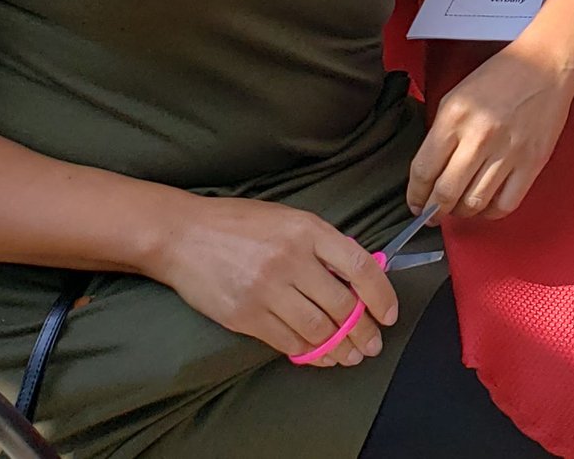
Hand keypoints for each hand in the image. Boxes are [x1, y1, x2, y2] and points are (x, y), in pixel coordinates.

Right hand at [144, 194, 396, 367]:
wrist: (184, 235)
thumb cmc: (240, 224)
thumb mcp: (289, 219)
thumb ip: (322, 244)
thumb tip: (358, 274)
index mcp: (308, 230)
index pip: (359, 266)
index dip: (381, 295)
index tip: (389, 314)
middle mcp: (291, 260)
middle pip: (342, 305)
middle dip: (363, 330)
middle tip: (372, 344)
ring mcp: (267, 289)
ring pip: (317, 329)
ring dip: (339, 348)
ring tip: (350, 356)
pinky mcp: (245, 315)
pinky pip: (288, 341)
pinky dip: (309, 352)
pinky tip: (319, 355)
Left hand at [407, 32, 573, 221]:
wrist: (547, 65)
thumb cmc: (501, 76)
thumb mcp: (457, 95)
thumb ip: (441, 133)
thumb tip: (430, 172)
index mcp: (454, 117)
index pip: (424, 170)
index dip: (416, 195)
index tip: (416, 204)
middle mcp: (479, 136)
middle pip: (446, 193)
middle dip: (435, 211)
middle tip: (434, 213)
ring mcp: (507, 151)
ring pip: (474, 203)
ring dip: (461, 212)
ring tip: (459, 208)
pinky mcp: (531, 163)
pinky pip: (505, 203)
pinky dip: (491, 212)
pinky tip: (486, 205)